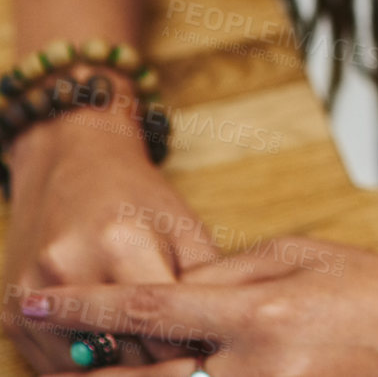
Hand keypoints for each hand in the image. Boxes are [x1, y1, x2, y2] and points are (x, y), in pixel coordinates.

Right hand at [2, 106, 220, 370]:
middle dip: (155, 364)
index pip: (159, 326)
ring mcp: (33, 295)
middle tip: (183, 365)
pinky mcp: (11, 315)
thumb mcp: (181, 224)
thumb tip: (219, 336)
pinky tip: (112, 358)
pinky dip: (86, 369)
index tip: (207, 355)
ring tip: (149, 361)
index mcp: (120, 242)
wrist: (71, 161)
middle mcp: (68, 268)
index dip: (187, 347)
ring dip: (119, 373)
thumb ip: (204, 280)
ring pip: (86, 370)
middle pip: (121, 354)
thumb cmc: (135, 194)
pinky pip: (54, 369)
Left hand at [17, 239, 377, 376]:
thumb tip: (172, 293)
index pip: (148, 307)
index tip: (31, 300)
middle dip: (91, 375)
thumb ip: (233, 272)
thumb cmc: (376, 292)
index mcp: (258, 310)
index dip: (84, 306)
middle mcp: (255, 370)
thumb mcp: (305, 255)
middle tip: (49, 364)